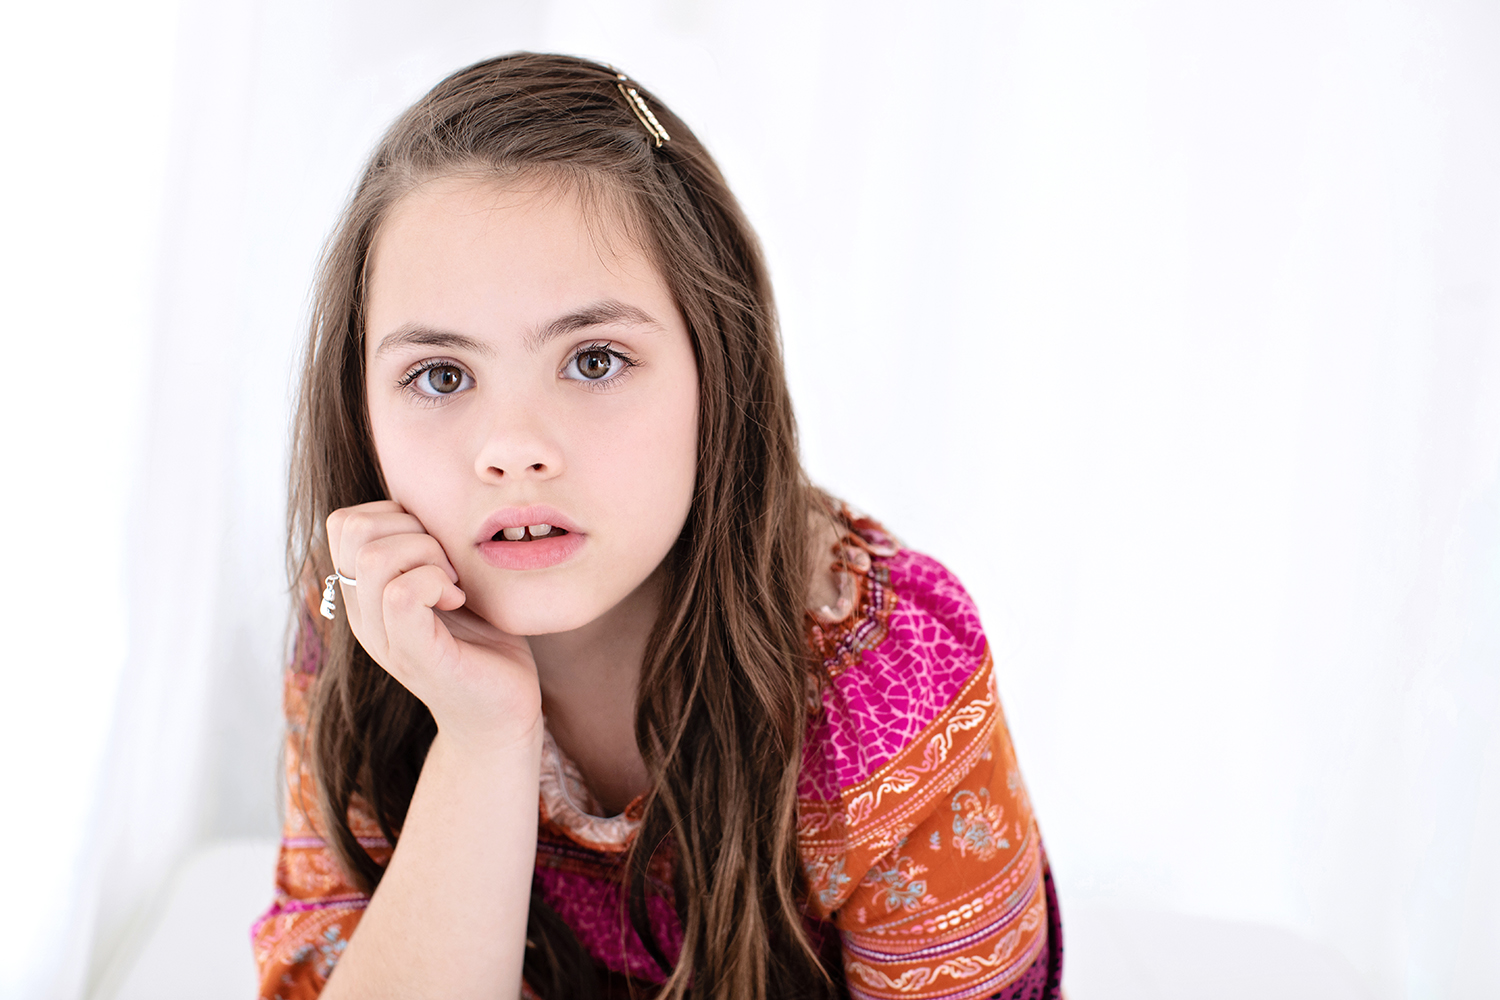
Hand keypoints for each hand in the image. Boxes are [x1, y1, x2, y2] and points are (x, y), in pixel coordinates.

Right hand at [326, 500, 541, 750]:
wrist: (502, 712)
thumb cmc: (483, 642)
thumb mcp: (447, 582)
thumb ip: (425, 547)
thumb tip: (425, 497)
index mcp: (364, 594)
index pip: (344, 521)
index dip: (394, 515)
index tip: (435, 546)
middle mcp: (362, 616)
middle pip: (352, 528)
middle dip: (412, 528)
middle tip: (448, 565)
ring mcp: (383, 638)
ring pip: (375, 556)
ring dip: (428, 554)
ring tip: (453, 584)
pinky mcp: (414, 656)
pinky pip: (401, 594)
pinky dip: (436, 581)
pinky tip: (457, 600)